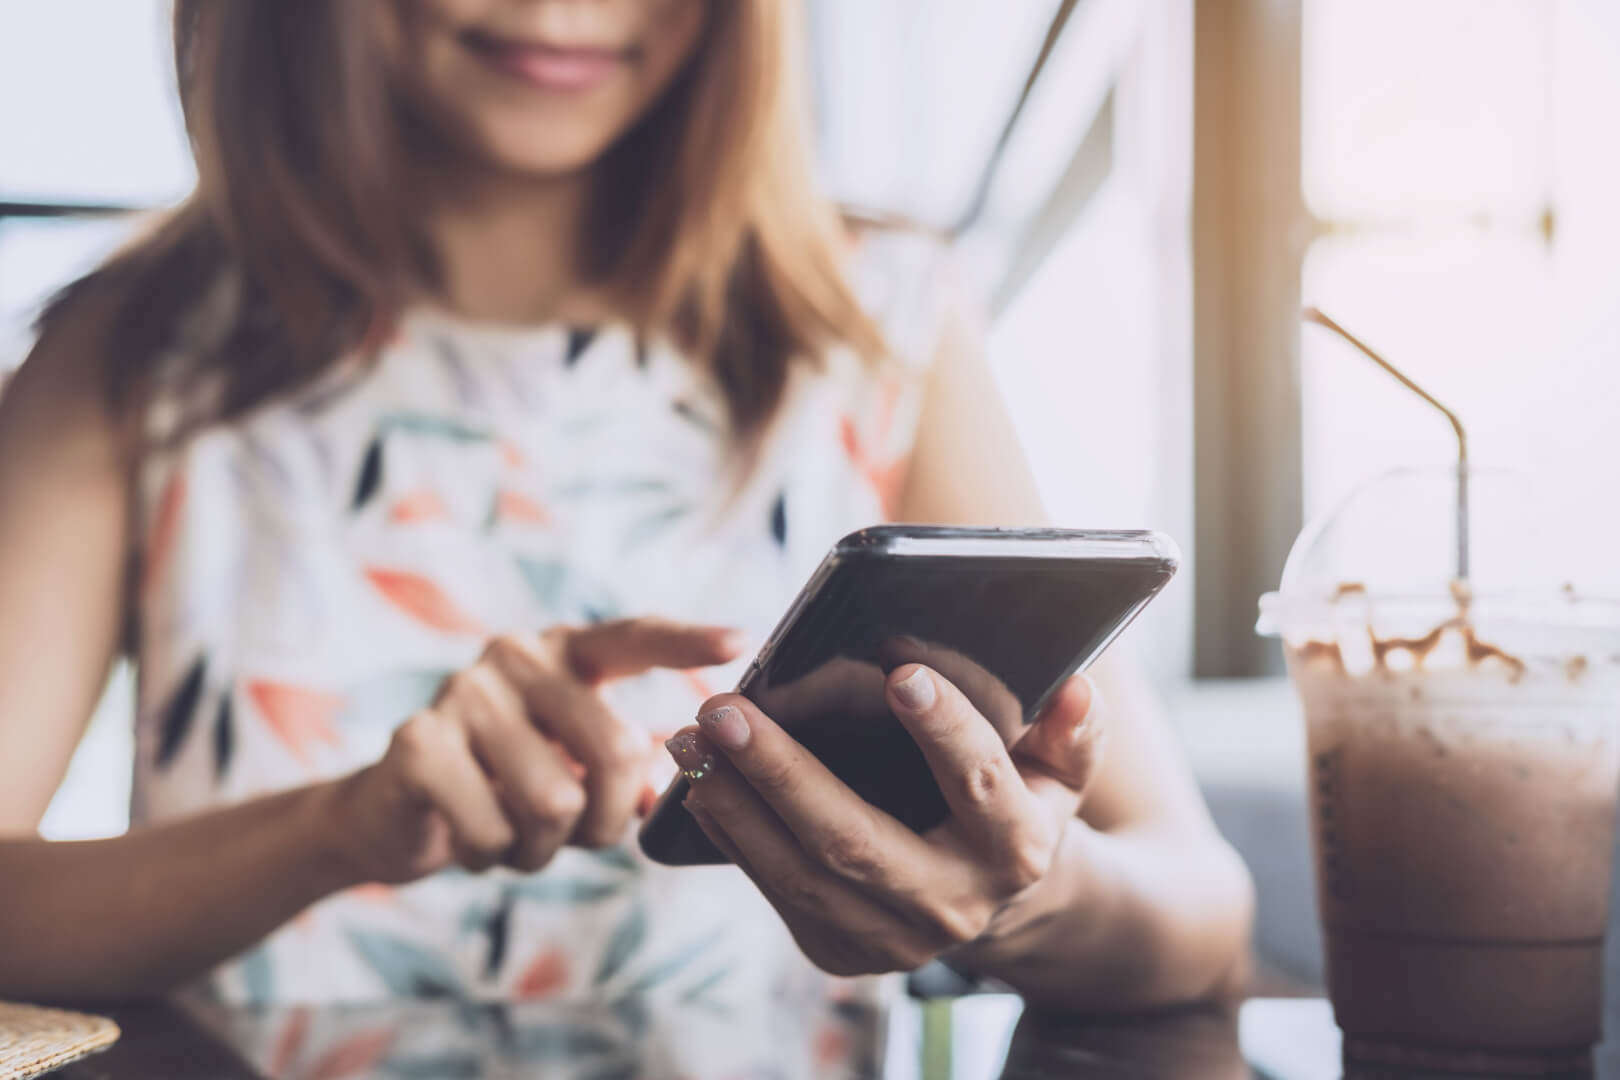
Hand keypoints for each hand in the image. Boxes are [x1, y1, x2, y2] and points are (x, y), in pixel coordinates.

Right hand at [331, 618, 742, 884]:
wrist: (392, 810)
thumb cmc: (505, 786)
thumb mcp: (572, 770)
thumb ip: (624, 768)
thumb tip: (678, 788)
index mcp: (566, 653)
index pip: (635, 636)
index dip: (688, 640)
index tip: (741, 639)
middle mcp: (518, 656)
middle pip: (614, 747)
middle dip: (609, 820)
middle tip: (581, 837)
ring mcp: (464, 692)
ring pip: (554, 802)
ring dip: (544, 848)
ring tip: (516, 836)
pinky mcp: (418, 742)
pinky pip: (493, 830)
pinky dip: (492, 857)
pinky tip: (470, 837)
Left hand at [664, 665, 1103, 975]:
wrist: (998, 905)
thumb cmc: (1018, 804)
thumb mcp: (1058, 772)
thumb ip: (1073, 732)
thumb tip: (1076, 687)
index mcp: (1015, 849)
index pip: (979, 784)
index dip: (945, 730)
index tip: (900, 674)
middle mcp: (952, 905)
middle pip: (855, 839)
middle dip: (783, 772)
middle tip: (725, 709)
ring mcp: (889, 938)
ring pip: (797, 872)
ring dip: (733, 802)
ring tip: (690, 738)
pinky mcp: (838, 949)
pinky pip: (775, 888)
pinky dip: (731, 831)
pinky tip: (698, 778)